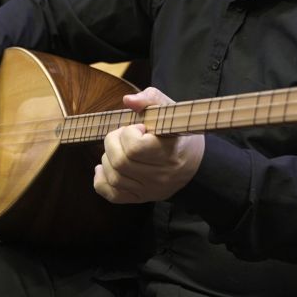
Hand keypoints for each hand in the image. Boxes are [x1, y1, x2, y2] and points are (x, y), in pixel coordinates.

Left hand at [92, 88, 202, 203]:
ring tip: (117, 149)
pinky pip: (113, 195)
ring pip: (114, 178)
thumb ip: (150, 99)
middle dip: (112, 143)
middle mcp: (160, 176)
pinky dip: (101, 182)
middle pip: (120, 162)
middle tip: (122, 135)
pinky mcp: (141, 198)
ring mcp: (150, 190)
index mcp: (169, 153)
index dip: (129, 133)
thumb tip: (128, 101)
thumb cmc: (178, 134)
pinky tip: (103, 168)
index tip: (138, 127)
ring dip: (107, 159)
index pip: (135, 148)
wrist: (196, 163)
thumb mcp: (170, 110)